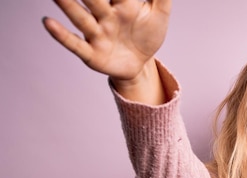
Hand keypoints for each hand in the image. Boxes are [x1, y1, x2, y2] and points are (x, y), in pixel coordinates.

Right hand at [43, 0, 170, 80]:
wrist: (140, 65)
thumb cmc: (147, 35)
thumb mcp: (159, 15)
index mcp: (123, 4)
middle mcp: (106, 16)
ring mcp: (97, 34)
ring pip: (81, 17)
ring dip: (68, 5)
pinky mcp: (92, 54)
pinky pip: (75, 44)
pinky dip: (61, 35)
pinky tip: (48, 22)